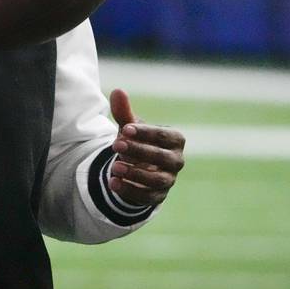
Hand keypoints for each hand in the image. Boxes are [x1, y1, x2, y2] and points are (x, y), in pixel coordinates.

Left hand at [108, 89, 184, 206]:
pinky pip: (148, 197)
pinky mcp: (158, 196)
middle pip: (163, 158)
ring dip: (135, 174)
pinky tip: (113, 183)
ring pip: (158, 180)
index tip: (124, 129)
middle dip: (139, 151)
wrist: (135, 165)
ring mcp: (169, 180)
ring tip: (114, 167)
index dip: (145, 133)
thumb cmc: (136, 140)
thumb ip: (124, 111)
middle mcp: (176, 160)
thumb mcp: (129, 126)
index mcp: (174, 140)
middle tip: (116, 145)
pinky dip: (130, 191)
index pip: (163, 136)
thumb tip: (117, 91)